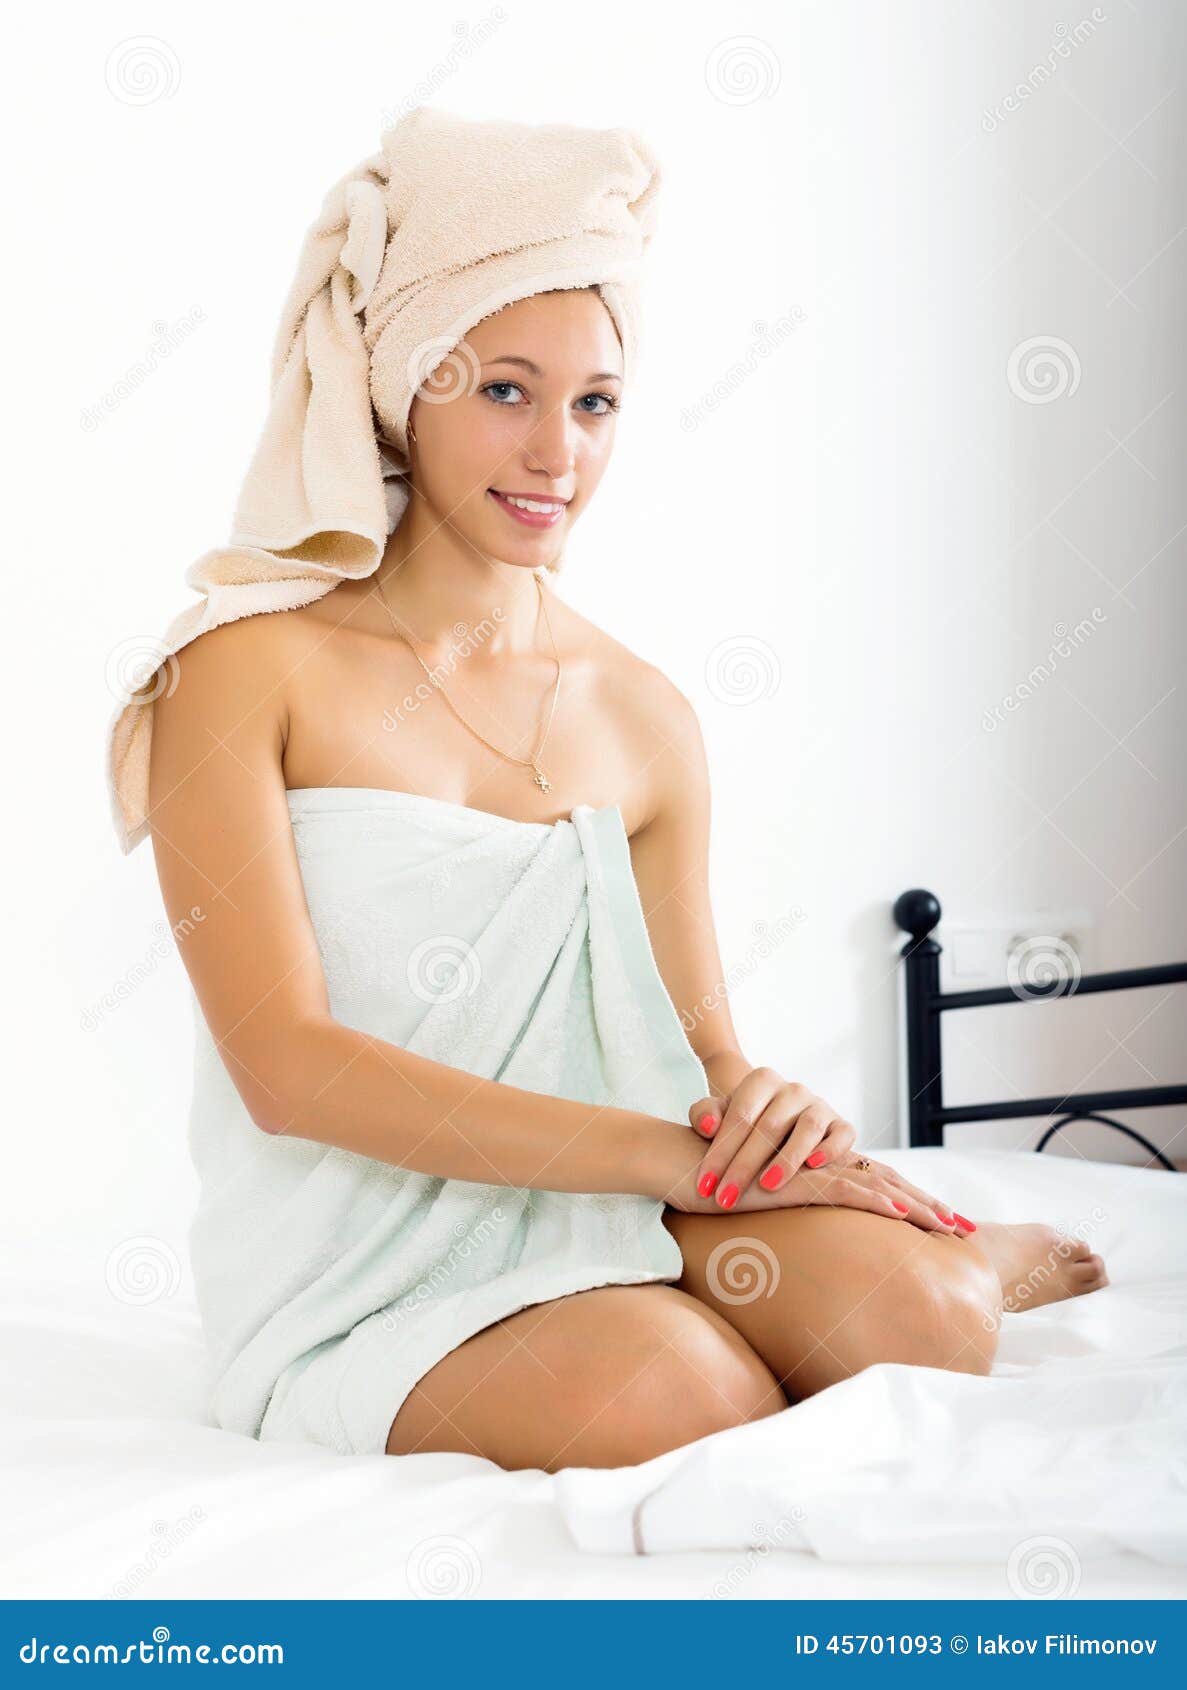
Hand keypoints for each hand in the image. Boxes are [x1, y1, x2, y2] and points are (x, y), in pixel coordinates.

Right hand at [664, 1144, 964, 1233]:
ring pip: (877, 1187)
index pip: (876, 1190)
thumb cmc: (713, 1189)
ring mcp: (809, 1174)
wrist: (679, 1163)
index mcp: (819, 1180)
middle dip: (931, 1209)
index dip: (913, 1207)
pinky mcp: (793, 1180)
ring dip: (919, 1207)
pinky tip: (901, 1211)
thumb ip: (781, 1224)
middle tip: (971, 1230)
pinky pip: (842, 1188)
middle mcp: (822, 1173)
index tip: (947, 1230)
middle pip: (889, 1187)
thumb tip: (799, 1271)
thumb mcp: (758, 1214)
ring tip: (953, 1227)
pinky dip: (875, 1199)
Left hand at [688, 1069, 856, 1206]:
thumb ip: (703, 1114)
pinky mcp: (841, 1125)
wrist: (780, 1123)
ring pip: (808, 1127)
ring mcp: (820, 1106)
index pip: (739, 1116)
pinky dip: (830, 1149)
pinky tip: (812, 1167)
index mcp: (762, 1080)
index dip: (720, 1152)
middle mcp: (793, 1089)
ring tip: (767, 1186)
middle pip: (770, 1126)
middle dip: (745, 1165)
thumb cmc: (742, 1124)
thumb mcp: (718, 1115)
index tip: (704, 1185)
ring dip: (788, 1158)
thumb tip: (707, 1126)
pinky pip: (843, 1134)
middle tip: (726, 1198)